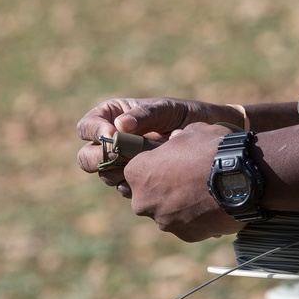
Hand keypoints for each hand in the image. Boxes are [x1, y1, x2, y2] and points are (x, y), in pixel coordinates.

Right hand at [76, 98, 243, 191]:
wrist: (211, 137)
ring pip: (104, 175)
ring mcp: (123, 164)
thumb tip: (120, 126)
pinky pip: (124, 188)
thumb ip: (145, 115)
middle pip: (87, 156)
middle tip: (121, 158)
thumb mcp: (167, 110)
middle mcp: (114, 142)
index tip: (113, 136)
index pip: (87, 126)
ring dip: (119, 174)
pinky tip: (154, 179)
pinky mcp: (136, 181)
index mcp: (114, 117)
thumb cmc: (187, 116)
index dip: (95, 132)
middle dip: (101, 159)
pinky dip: (134, 186)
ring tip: (144, 165)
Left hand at [122, 122, 241, 241]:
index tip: (167, 163)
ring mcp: (163, 220)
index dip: (152, 166)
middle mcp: (143, 201)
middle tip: (186, 178)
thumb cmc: (211, 149)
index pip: (134, 170)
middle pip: (148, 195)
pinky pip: (187, 224)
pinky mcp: (184, 235)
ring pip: (167, 212)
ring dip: (180, 204)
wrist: (240, 178)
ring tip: (204, 192)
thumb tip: (177, 141)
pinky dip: (196, 217)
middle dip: (163, 189)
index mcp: (137, 172)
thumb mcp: (191, 132)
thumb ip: (177, 140)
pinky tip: (213, 205)